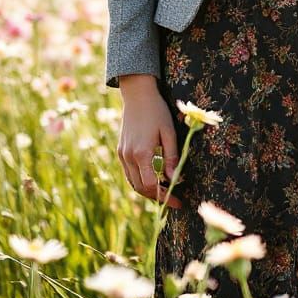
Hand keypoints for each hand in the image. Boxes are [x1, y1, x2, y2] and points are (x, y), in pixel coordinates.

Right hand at [117, 75, 181, 208]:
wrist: (137, 95)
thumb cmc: (157, 111)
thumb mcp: (169, 132)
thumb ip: (172, 156)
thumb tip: (175, 178)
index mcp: (141, 153)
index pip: (150, 185)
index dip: (165, 196)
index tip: (178, 201)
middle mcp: (128, 157)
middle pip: (141, 188)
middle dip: (157, 196)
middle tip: (173, 199)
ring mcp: (122, 155)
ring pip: (133, 183)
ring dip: (147, 191)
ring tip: (165, 192)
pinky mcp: (120, 151)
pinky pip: (129, 174)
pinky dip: (139, 181)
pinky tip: (152, 180)